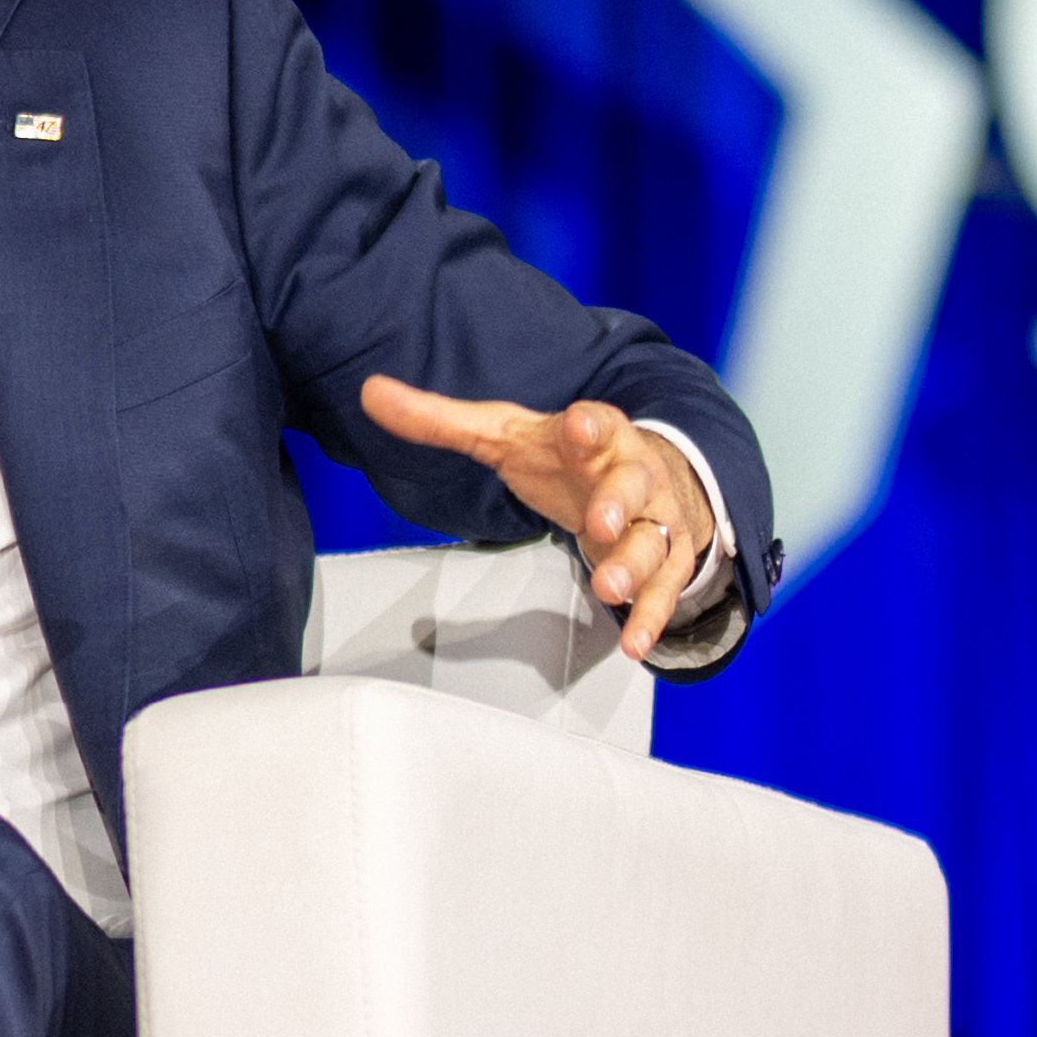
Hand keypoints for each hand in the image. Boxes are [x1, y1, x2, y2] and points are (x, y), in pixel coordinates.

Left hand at [359, 374, 722, 657]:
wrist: (643, 475)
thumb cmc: (566, 456)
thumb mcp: (504, 434)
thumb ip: (440, 419)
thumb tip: (370, 392)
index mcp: (596, 435)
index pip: (597, 423)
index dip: (589, 427)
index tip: (579, 428)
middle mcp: (632, 473)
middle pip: (633, 483)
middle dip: (619, 503)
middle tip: (602, 522)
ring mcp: (654, 518)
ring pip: (654, 540)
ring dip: (633, 565)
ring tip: (607, 589)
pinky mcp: (666, 559)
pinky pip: (666, 590)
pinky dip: (651, 618)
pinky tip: (633, 644)